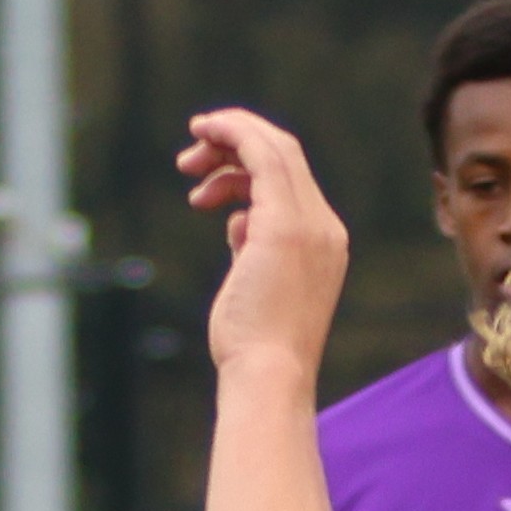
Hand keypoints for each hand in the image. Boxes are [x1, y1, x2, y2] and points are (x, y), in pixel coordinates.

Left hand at [179, 107, 347, 379]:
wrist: (269, 377)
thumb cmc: (255, 345)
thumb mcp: (255, 283)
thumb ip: (253, 246)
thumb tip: (238, 223)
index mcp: (322, 241)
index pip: (290, 177)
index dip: (249, 160)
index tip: (209, 172)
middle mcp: (323, 226)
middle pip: (285, 152)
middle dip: (234, 142)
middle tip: (189, 160)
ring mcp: (308, 224)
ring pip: (273, 147)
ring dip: (225, 144)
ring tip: (187, 170)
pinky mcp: (284, 225)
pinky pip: (260, 154)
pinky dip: (231, 134)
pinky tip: (202, 136)